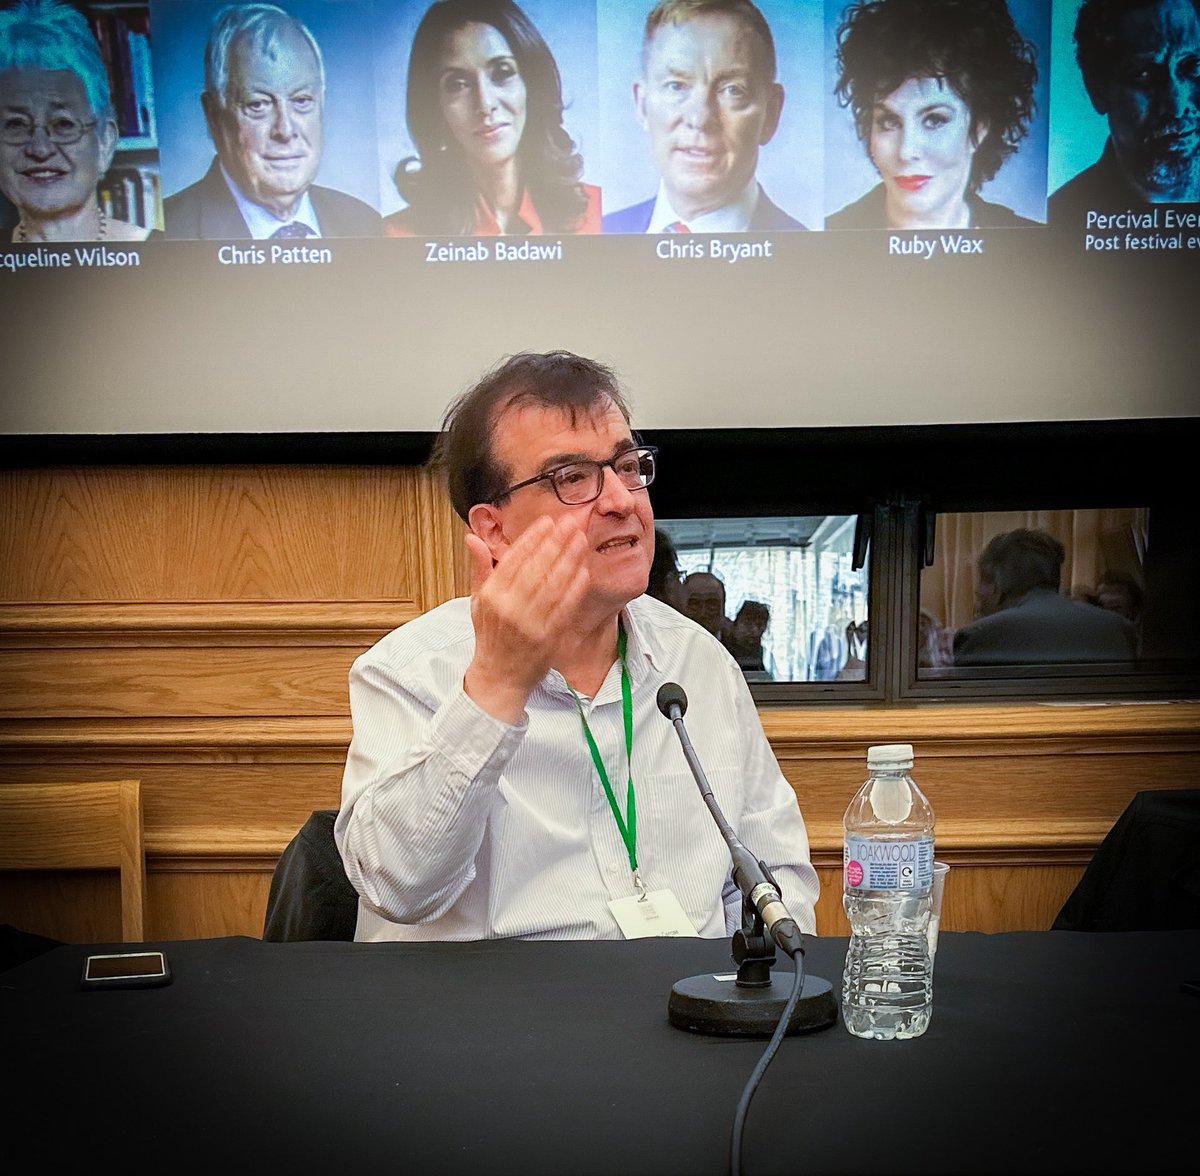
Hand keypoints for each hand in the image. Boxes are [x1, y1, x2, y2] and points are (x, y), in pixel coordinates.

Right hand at [463, 516, 591, 721]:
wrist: (499, 676)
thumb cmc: (490, 637)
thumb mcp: (478, 601)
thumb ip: (479, 568)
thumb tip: (471, 537)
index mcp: (491, 595)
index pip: (514, 559)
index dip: (533, 538)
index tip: (548, 522)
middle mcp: (508, 607)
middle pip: (536, 567)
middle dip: (555, 541)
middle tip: (571, 523)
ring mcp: (529, 623)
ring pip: (553, 583)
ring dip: (569, 559)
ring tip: (580, 540)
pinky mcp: (547, 637)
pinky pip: (564, 607)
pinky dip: (575, 587)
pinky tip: (583, 570)